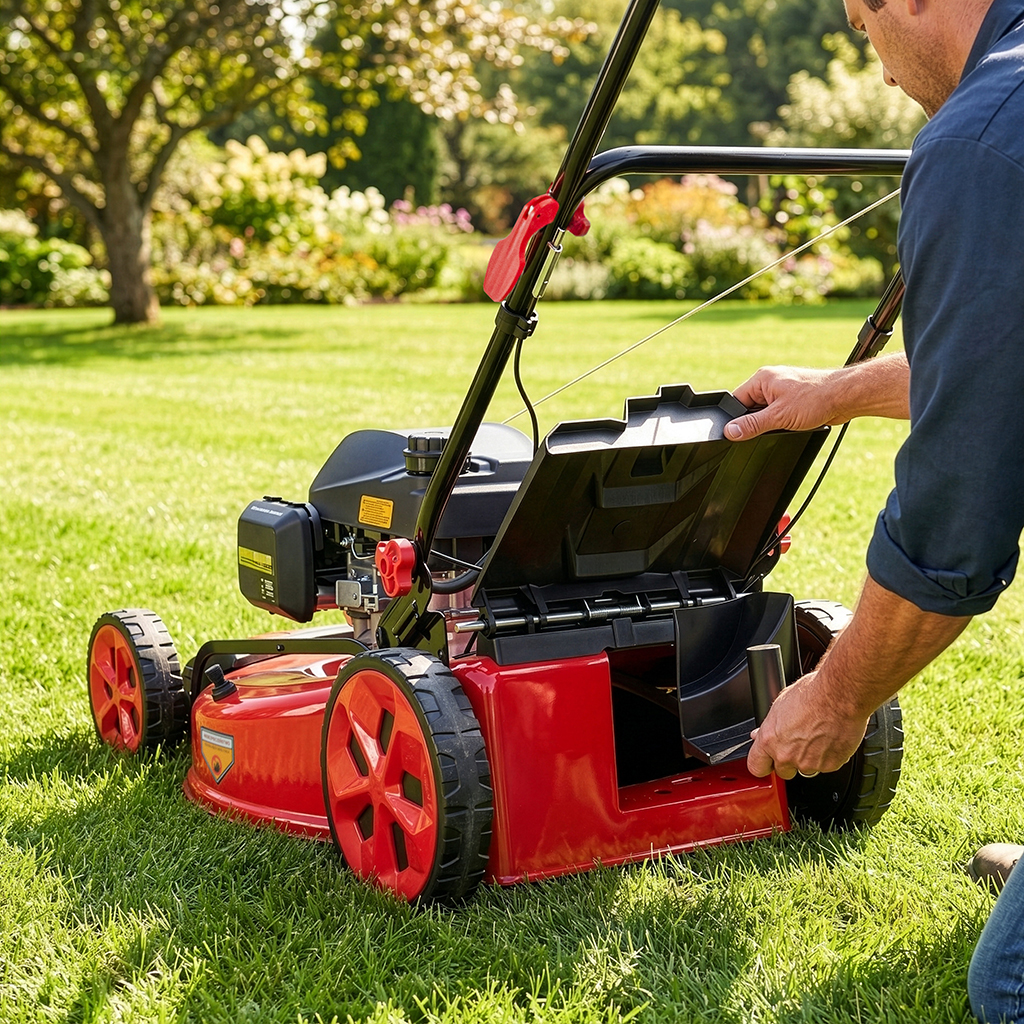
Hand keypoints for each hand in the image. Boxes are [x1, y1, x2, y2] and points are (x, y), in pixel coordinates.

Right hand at [725, 366, 841, 440]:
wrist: (845, 397)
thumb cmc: (816, 397)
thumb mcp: (778, 416)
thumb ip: (752, 425)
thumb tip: (730, 431)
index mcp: (762, 378)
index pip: (736, 400)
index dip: (736, 418)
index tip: (737, 432)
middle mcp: (771, 382)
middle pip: (750, 407)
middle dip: (757, 420)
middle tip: (770, 426)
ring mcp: (783, 390)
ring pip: (765, 412)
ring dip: (772, 422)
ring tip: (786, 422)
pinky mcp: (794, 399)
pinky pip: (779, 413)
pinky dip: (782, 421)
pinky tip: (792, 423)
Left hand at [746, 670, 868, 779]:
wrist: (839, 696)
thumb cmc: (812, 694)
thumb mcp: (780, 705)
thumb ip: (770, 727)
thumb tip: (760, 734)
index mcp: (770, 740)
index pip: (756, 766)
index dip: (762, 764)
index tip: (767, 762)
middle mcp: (787, 755)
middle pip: (782, 771)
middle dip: (788, 761)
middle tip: (798, 743)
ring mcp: (808, 763)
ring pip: (806, 769)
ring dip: (809, 758)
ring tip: (817, 736)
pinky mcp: (829, 765)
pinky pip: (825, 766)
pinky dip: (827, 757)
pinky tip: (829, 739)